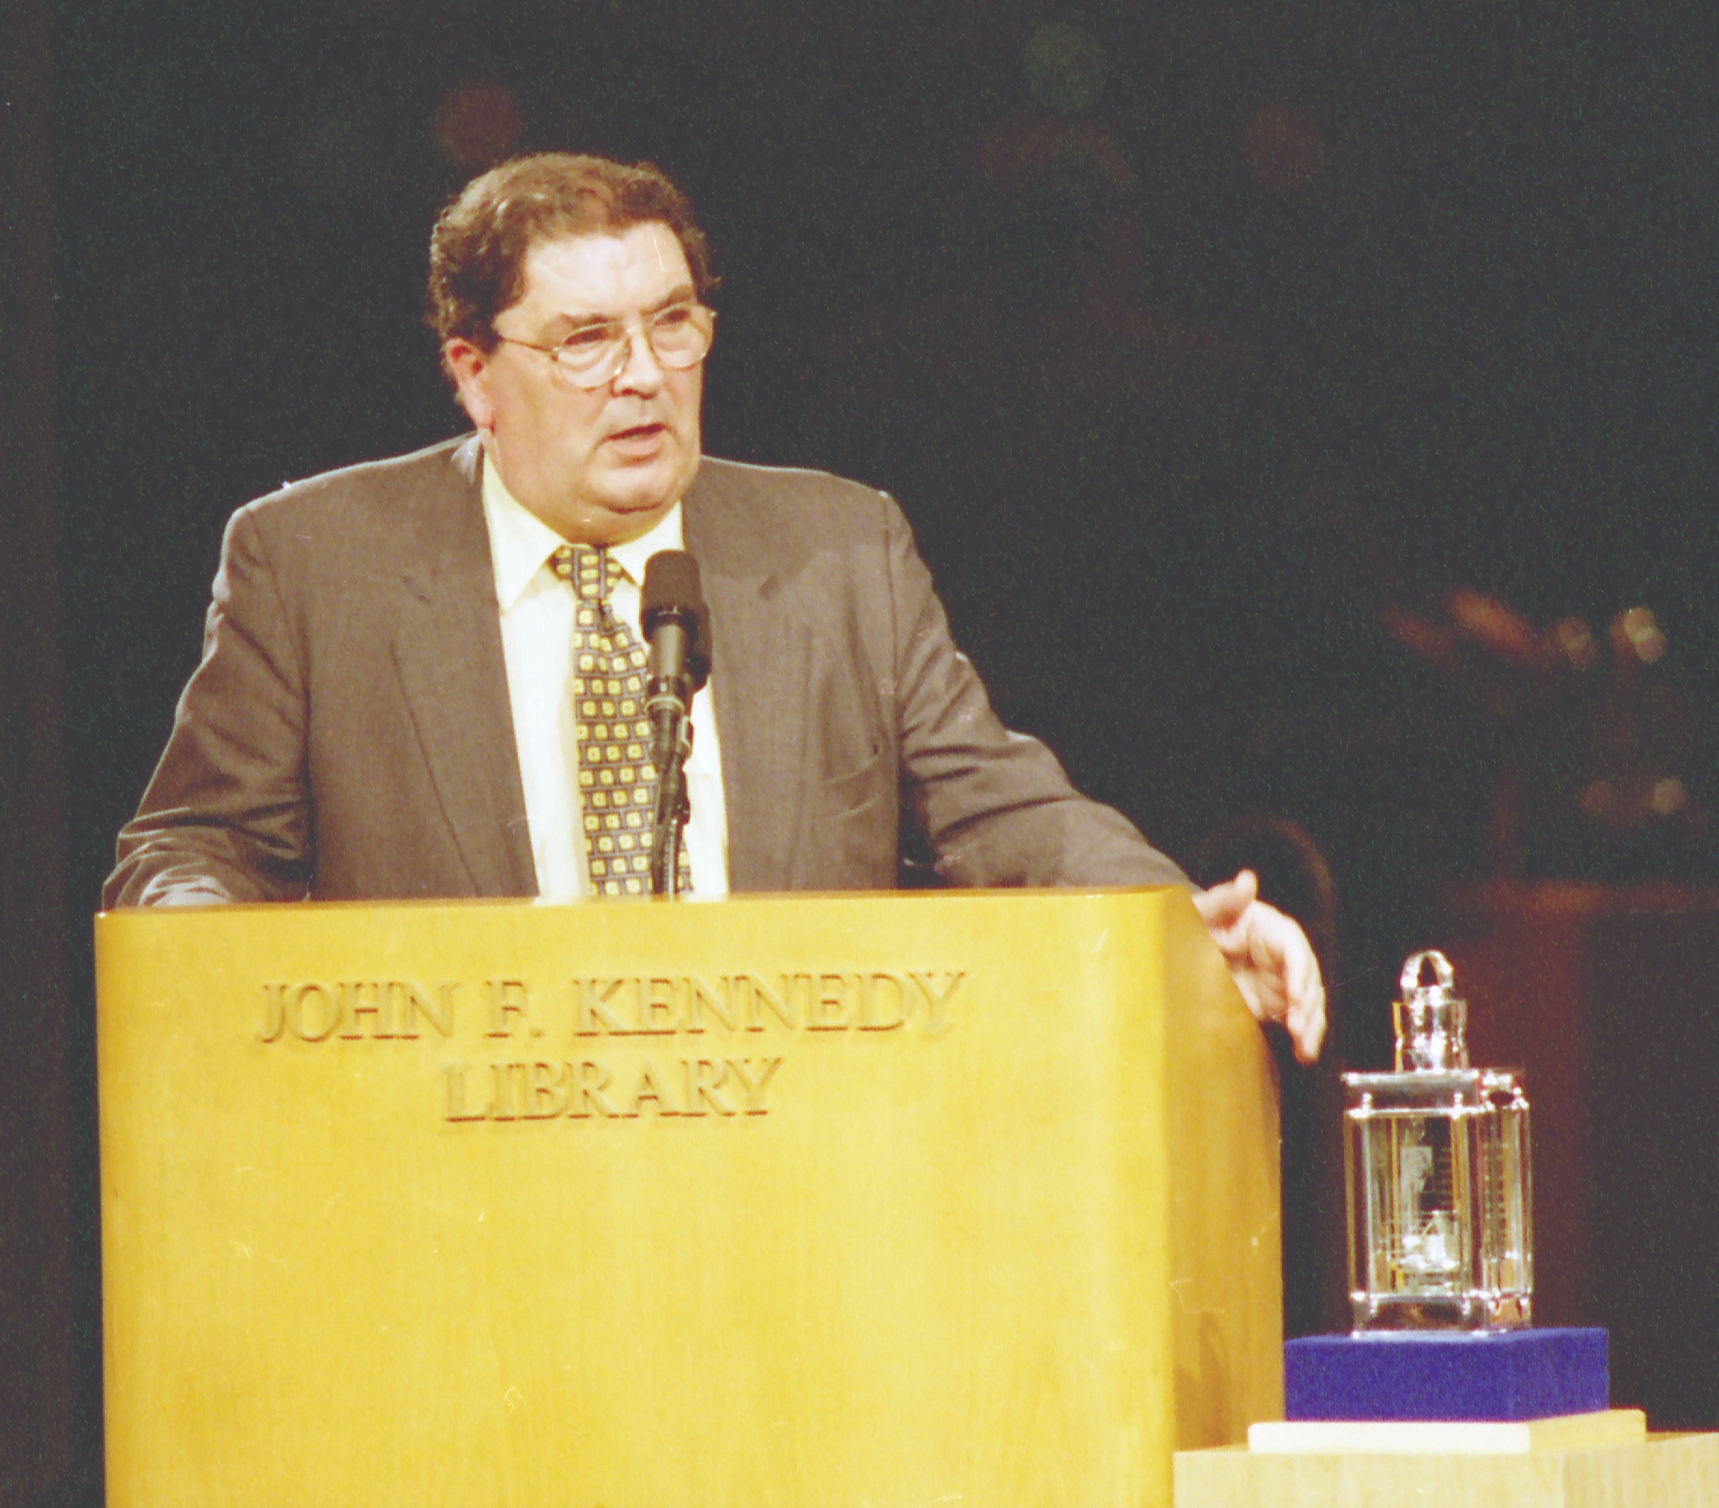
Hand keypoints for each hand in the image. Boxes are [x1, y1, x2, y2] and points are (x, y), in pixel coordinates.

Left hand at [1193, 869, 1326, 1063]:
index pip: (1294, 946)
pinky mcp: (1272, 1003)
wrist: (1174, 953)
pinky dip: (1303, 1037)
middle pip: (1308, 977)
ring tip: (1304, 1048)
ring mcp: (1278, 980)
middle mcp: (1280, 954)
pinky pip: (1295, 1020)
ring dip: (1311, 1025)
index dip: (1298, 970)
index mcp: (1267, 927)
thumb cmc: (1189, 925)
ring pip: (1308, 1002)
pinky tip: (1303, 1053)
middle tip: (1296, 1026)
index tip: (1294, 994)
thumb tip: (1247, 880)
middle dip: (1309, 1004)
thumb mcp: (1200, 913)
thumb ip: (1222, 900)